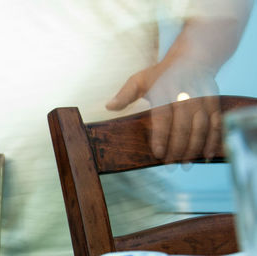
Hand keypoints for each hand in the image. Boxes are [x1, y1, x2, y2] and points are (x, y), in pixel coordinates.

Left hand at [106, 60, 220, 162]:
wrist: (194, 57)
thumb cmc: (161, 74)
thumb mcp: (140, 79)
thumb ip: (125, 94)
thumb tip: (108, 106)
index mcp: (164, 90)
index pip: (163, 117)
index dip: (161, 136)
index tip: (158, 154)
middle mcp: (185, 95)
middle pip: (183, 126)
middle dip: (177, 147)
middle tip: (171, 165)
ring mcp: (202, 99)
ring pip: (200, 127)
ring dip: (194, 148)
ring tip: (185, 164)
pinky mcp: (214, 102)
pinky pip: (216, 124)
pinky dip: (213, 141)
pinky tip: (206, 156)